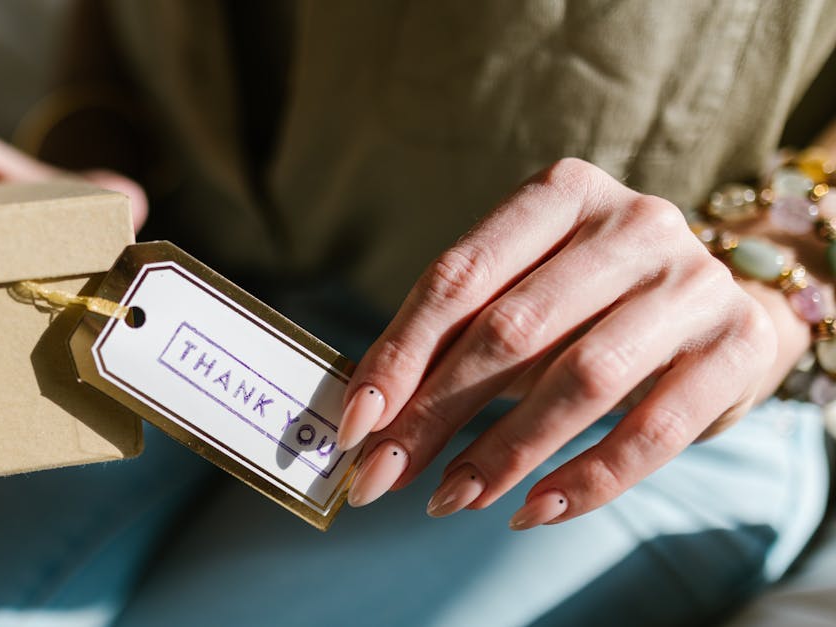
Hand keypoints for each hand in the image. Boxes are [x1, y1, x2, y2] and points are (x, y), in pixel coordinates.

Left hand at [337, 158, 782, 528]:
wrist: (732, 304)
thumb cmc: (595, 303)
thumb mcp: (524, 295)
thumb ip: (457, 338)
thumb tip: (370, 413)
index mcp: (562, 193)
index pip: (460, 276)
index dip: (400, 353)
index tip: (357, 423)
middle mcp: (632, 223)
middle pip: (511, 329)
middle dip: (436, 412)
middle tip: (383, 476)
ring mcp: (693, 283)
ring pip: (581, 379)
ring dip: (503, 451)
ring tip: (450, 498)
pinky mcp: (737, 347)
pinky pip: (653, 431)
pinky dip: (586, 479)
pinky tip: (532, 510)